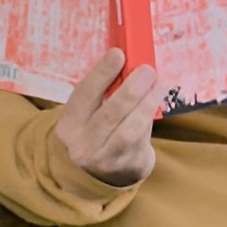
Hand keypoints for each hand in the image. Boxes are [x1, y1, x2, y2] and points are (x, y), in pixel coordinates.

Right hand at [55, 48, 158, 186]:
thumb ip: (102, 92)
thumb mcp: (89, 113)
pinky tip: (157, 100)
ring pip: (128, 130)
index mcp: (69, 125)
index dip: (101, 74)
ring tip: (158, 85)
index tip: (118, 54)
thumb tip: (127, 60)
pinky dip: (150, 117)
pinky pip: (142, 140)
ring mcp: (105, 159)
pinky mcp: (127, 167)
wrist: (102, 173)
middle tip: (147, 70)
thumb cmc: (97, 130)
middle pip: (108, 115)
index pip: (82, 96)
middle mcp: (82, 145)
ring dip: (146, 104)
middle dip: (130, 90)